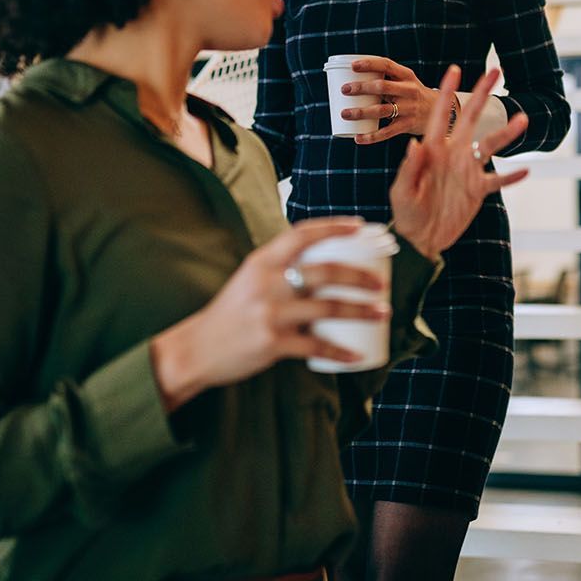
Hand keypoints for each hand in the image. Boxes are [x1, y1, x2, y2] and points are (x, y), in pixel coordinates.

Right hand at [149, 218, 388, 412]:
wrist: (197, 348)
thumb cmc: (231, 313)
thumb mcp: (249, 279)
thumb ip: (279, 268)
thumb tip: (320, 261)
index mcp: (261, 261)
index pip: (302, 235)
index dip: (334, 227)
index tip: (360, 226)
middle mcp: (267, 283)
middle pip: (325, 272)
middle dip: (360, 276)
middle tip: (381, 284)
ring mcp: (270, 313)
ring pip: (327, 308)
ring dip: (361, 310)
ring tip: (383, 312)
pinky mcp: (272, 343)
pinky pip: (316, 347)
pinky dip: (340, 352)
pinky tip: (357, 354)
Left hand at [339, 55, 450, 144]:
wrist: (442, 112)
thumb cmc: (413, 95)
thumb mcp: (406, 82)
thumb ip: (386, 81)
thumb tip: (352, 79)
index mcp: (407, 76)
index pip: (387, 65)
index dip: (369, 64)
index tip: (352, 66)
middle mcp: (409, 90)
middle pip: (382, 87)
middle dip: (361, 88)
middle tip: (344, 90)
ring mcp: (409, 108)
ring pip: (382, 110)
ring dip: (361, 112)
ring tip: (344, 113)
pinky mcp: (408, 125)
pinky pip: (387, 132)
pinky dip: (371, 136)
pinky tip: (358, 137)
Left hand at [388, 66, 530, 259]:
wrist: (420, 238)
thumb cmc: (406, 211)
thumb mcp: (402, 191)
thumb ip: (410, 168)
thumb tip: (414, 144)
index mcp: (432, 149)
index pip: (440, 115)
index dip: (446, 92)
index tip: (454, 69)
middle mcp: (453, 154)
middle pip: (471, 119)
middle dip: (481, 95)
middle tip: (495, 71)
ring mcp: (468, 170)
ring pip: (490, 146)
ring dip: (506, 133)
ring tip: (523, 119)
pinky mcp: (478, 190)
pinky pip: (498, 180)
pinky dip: (512, 176)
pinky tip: (526, 170)